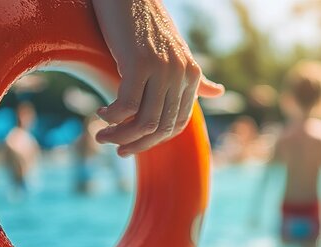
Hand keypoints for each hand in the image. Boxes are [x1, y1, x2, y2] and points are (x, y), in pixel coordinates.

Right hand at [92, 0, 223, 156]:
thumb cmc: (149, 23)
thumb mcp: (177, 52)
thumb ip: (196, 77)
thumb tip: (219, 92)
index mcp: (192, 75)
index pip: (178, 123)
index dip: (155, 140)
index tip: (134, 145)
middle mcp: (181, 74)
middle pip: (162, 127)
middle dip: (137, 144)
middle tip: (116, 149)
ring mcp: (163, 69)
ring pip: (144, 121)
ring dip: (120, 135)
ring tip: (102, 136)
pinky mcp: (140, 63)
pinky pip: (127, 105)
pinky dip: (112, 117)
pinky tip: (101, 114)